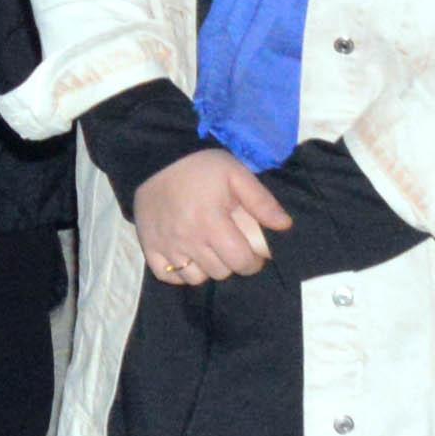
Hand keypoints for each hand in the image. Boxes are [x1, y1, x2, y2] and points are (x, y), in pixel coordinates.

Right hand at [132, 145, 286, 288]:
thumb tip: (285, 226)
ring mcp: (167, 246)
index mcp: (211, 222)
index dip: (253, 261)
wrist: (157, 157)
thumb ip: (262, 201)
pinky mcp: (150, 247)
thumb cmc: (201, 167)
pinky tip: (188, 256)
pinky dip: (180, 272)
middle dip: (232, 263)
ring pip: (196, 278)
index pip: (241, 261)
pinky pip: (169, 276)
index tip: (254, 252)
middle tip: (232, 247)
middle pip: (220, 272)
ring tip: (210, 251)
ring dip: (207, 268)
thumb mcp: (236, 174)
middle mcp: (188, 239)